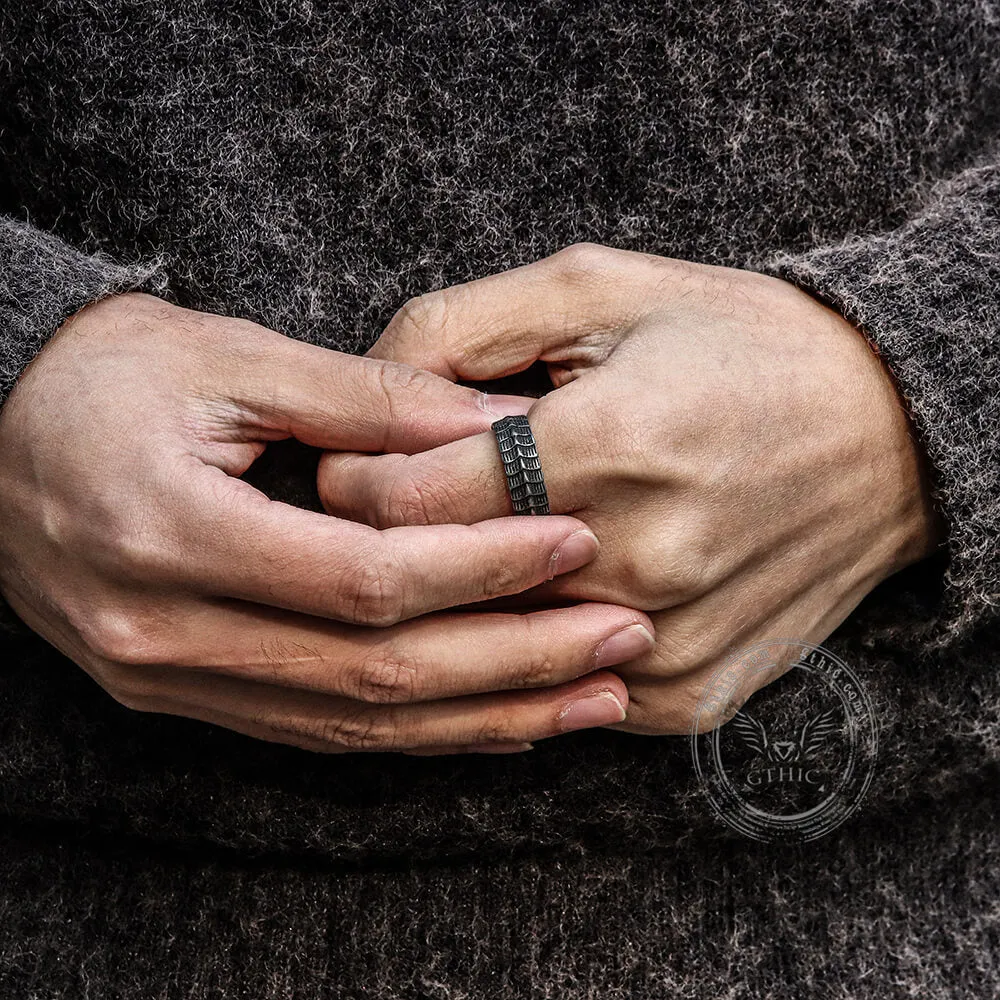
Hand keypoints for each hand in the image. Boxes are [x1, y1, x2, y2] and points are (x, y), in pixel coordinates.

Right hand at [0, 291, 654, 753]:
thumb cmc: (101, 379)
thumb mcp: (226, 357)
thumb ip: (366, 395)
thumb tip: (499, 424)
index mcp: (171, 536)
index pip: (365, 582)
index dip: (483, 566)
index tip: (577, 541)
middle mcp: (168, 634)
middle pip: (376, 675)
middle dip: (514, 662)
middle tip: (623, 639)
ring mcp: (173, 681)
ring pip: (357, 726)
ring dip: (486, 715)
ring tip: (593, 697)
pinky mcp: (187, 694)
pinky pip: (320, 733)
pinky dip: (418, 731)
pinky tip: (500, 720)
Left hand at [318, 244, 942, 733]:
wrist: (888, 435)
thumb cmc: (736, 346)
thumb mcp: (596, 287)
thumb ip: (456, 329)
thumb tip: (361, 393)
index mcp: (606, 446)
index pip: (400, 504)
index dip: (352, 481)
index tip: (353, 463)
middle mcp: (636, 561)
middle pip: (434, 588)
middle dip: (390, 544)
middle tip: (402, 500)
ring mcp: (665, 640)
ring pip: (488, 649)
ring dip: (459, 601)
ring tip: (480, 538)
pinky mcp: (689, 691)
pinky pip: (560, 692)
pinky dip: (533, 645)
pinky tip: (551, 589)